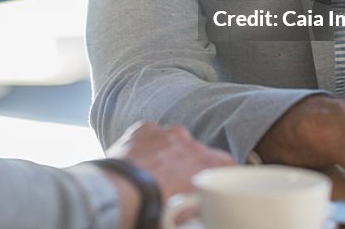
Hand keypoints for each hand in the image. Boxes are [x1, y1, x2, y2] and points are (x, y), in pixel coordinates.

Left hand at [106, 121, 234, 199]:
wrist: (118, 195)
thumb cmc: (154, 209)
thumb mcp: (186, 216)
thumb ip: (200, 204)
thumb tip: (199, 207)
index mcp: (205, 162)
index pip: (225, 162)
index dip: (219, 172)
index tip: (212, 182)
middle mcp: (189, 141)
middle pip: (196, 151)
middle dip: (189, 164)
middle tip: (175, 184)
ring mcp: (165, 131)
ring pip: (173, 140)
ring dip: (168, 153)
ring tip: (154, 173)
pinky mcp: (143, 128)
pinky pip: (151, 134)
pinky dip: (148, 145)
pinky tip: (140, 161)